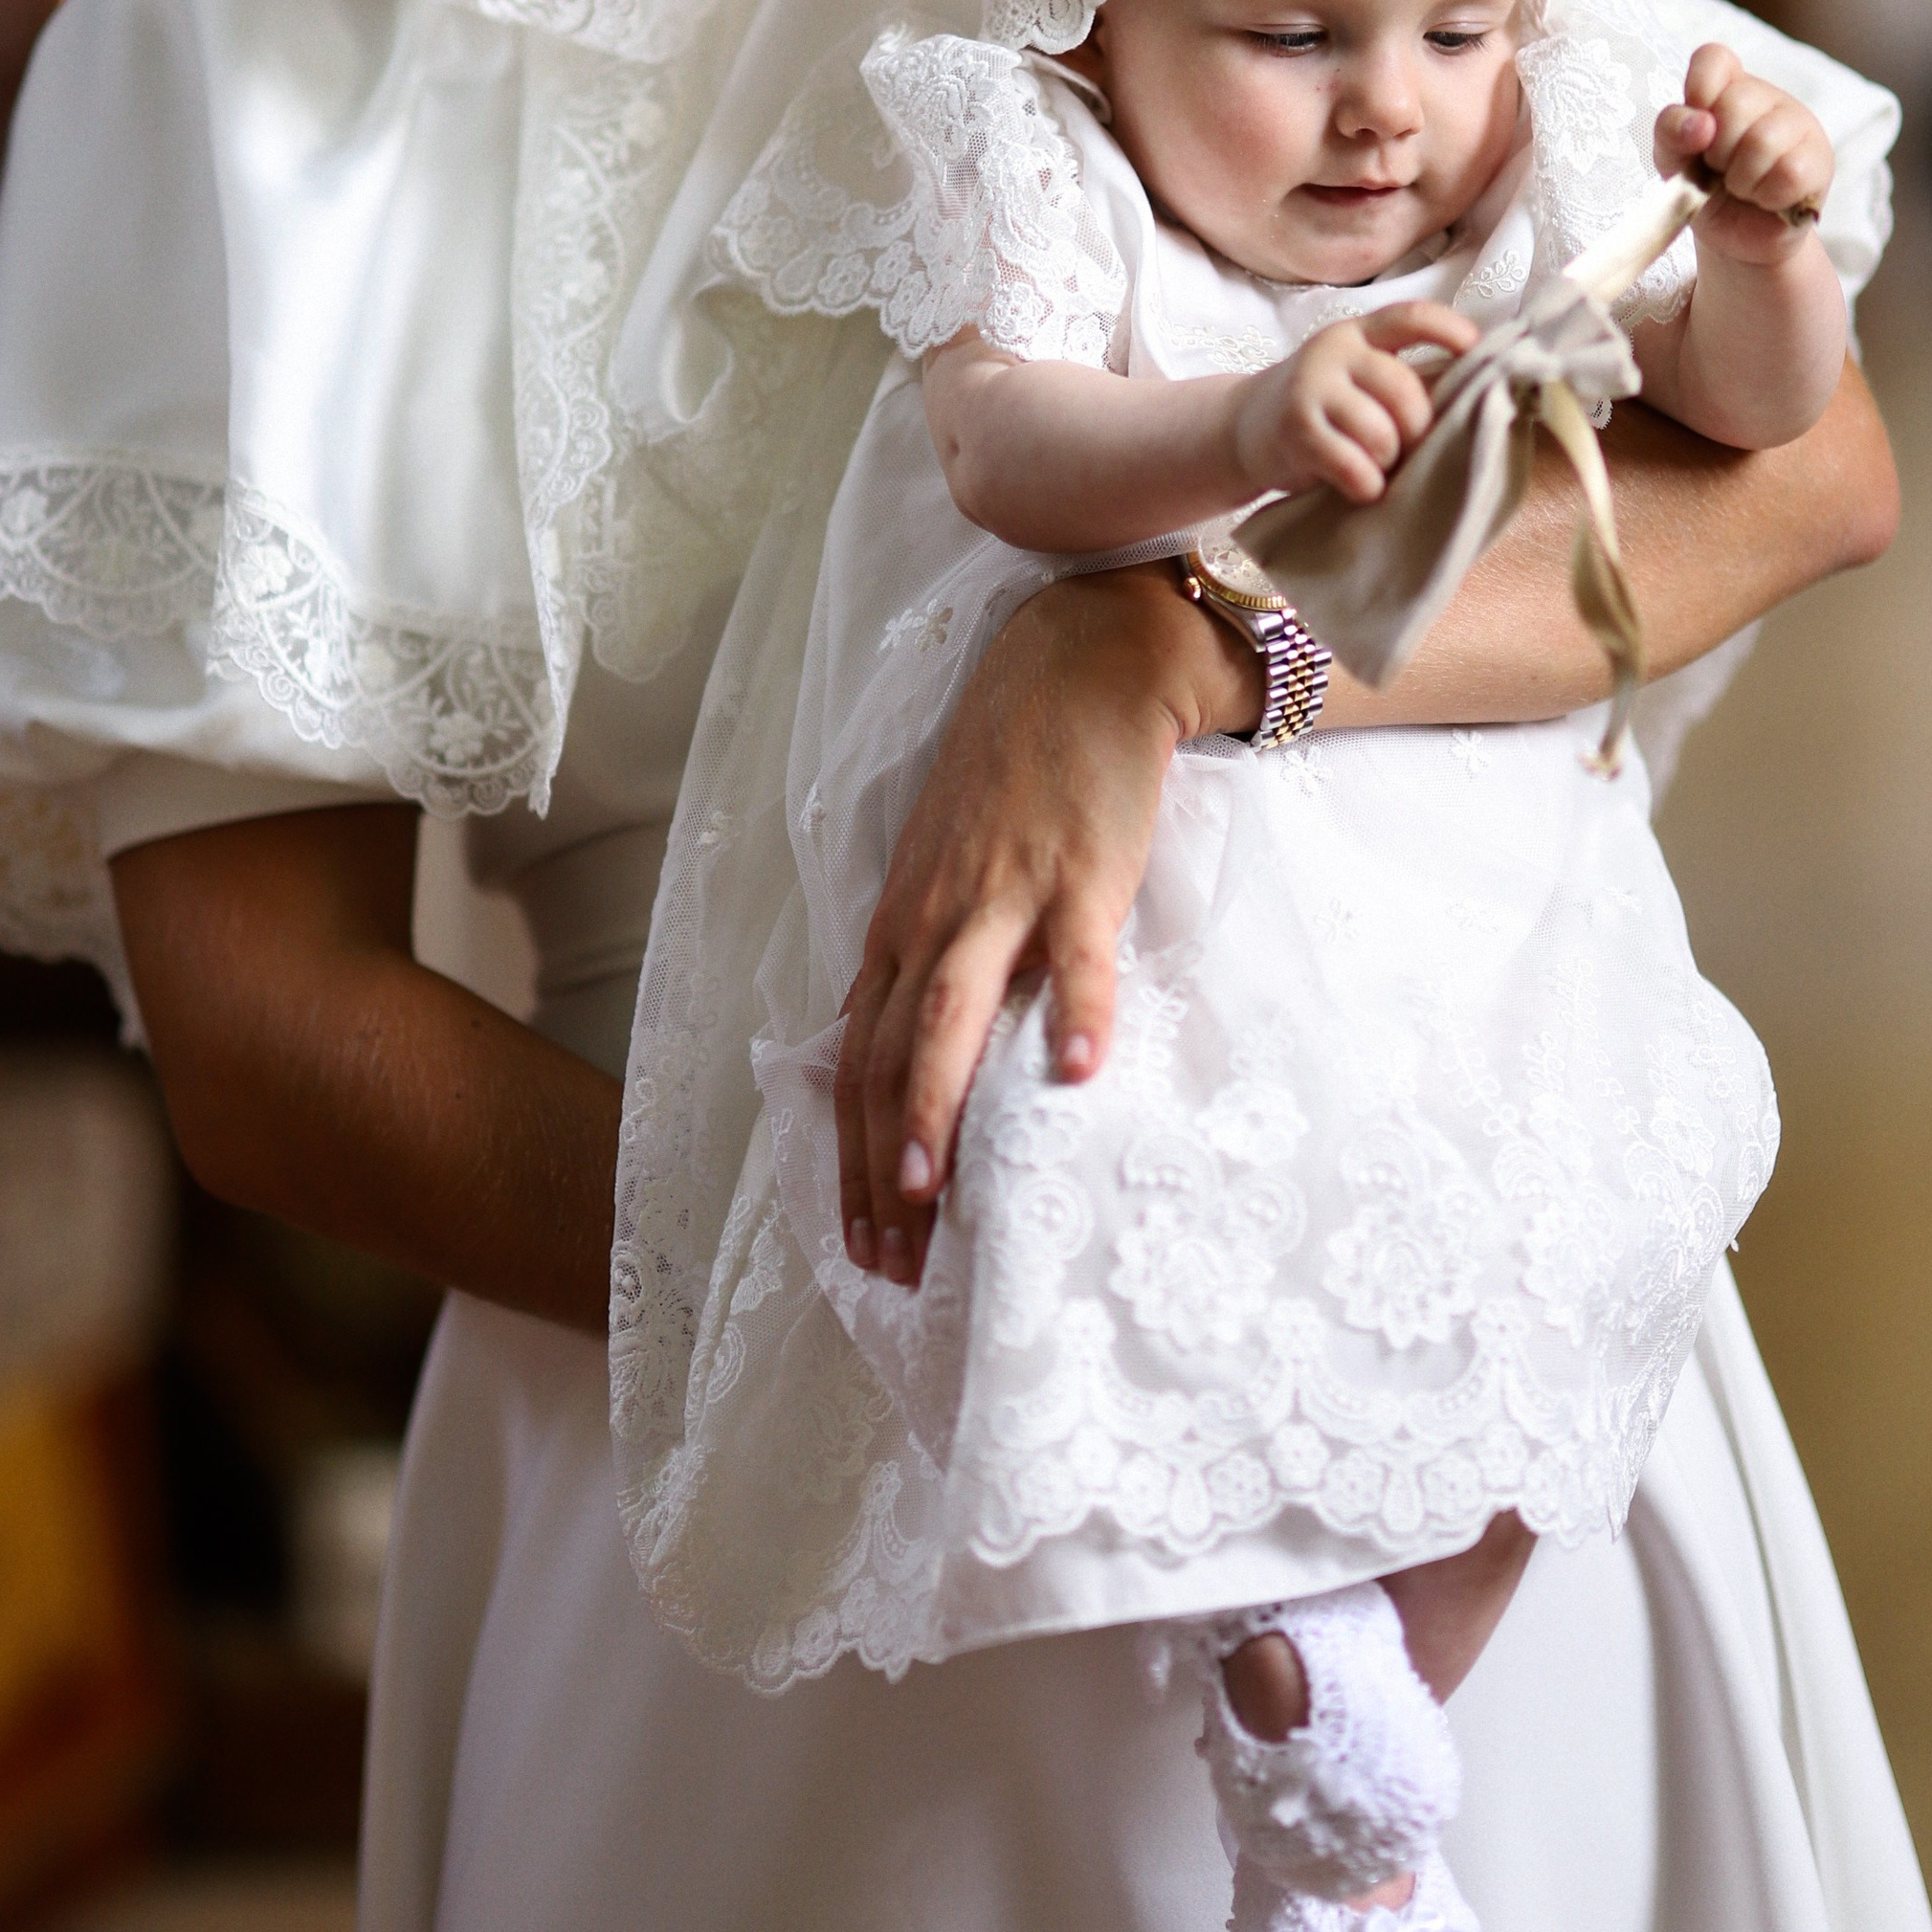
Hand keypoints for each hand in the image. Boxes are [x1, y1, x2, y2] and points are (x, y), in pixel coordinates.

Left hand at [836, 565, 1256, 1285]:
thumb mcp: (945, 872)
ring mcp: (1002, 898)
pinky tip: (1081, 1077)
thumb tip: (900, 1054)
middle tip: (894, 1261)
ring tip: (932, 1190)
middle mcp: (933, 922)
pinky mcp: (1077, 875)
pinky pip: (1075, 957)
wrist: (1077, 670)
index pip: (858, 1064)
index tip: (862, 1246)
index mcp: (900, 931)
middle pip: (890, 1060)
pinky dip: (1075, 1015)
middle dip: (881, 1167)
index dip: (851, 1160)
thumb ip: (926, 960)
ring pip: (949, 1016)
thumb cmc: (1014, 777)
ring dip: (935, 1107)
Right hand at [1231, 303, 1476, 504]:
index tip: (1475, 349)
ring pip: (1381, 432)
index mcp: (1360, 333)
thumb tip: (1477, 399)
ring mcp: (1311, 389)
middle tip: (1411, 447)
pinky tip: (1361, 485)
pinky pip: (1352, 464)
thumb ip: (1404, 380)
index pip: (1410, 317)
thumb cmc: (1324, 409)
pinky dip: (1367, 484)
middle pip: (1403, 388)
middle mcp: (1334, 352)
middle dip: (1419, 428)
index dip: (1449, 330)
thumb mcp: (1357, 378)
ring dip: (1390, 460)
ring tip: (1379, 465)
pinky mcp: (1296, 431)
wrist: (1244, 429)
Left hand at [1656, 44, 1832, 262]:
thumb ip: (1672, 131)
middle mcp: (1765, 96)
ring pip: (1763, 141)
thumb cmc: (1704, 188)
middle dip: (1717, 151)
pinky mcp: (1820, 159)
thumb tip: (1700, 123)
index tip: (1697, 131)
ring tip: (1743, 187)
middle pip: (1735, 104)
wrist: (1735, 237)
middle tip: (1721, 169)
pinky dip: (1767, 196)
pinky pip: (1789, 173)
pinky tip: (1767, 198)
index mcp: (1727, 86)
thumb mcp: (1673, 159)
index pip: (1714, 58)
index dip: (1699, 91)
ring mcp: (1799, 124)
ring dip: (1741, 179)